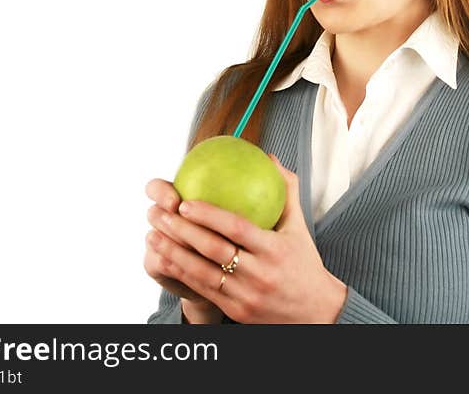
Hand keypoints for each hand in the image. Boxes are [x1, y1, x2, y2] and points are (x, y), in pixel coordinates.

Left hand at [145, 153, 348, 322]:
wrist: (315, 312)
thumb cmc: (304, 261)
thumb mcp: (299, 226)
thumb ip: (286, 191)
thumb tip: (269, 157)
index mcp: (275, 249)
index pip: (237, 229)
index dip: (209, 215)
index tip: (185, 202)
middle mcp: (260, 274)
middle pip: (213, 250)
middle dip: (181, 231)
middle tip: (159, 213)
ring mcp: (247, 296)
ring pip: (202, 273)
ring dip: (173, 253)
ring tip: (153, 234)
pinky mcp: (237, 311)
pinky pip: (203, 290)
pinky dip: (181, 273)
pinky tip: (165, 258)